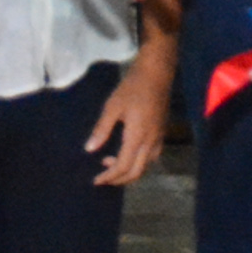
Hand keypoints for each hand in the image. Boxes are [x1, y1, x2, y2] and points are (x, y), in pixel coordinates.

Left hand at [87, 56, 171, 185]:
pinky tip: (129, 153)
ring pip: (146, 165)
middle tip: (103, 178)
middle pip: (136, 171)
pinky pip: (152, 156)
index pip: (123, 166)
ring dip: (129, 171)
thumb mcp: (112, 106)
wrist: (157, 73)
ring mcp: (159, 137)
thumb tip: (89, 150)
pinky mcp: (162, 132)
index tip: (95, 180)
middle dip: (119, 179)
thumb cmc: (132, 87)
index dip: (109, 176)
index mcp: (137, 137)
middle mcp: (150, 141)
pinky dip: (139, 162)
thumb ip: (102, 130)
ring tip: (112, 164)